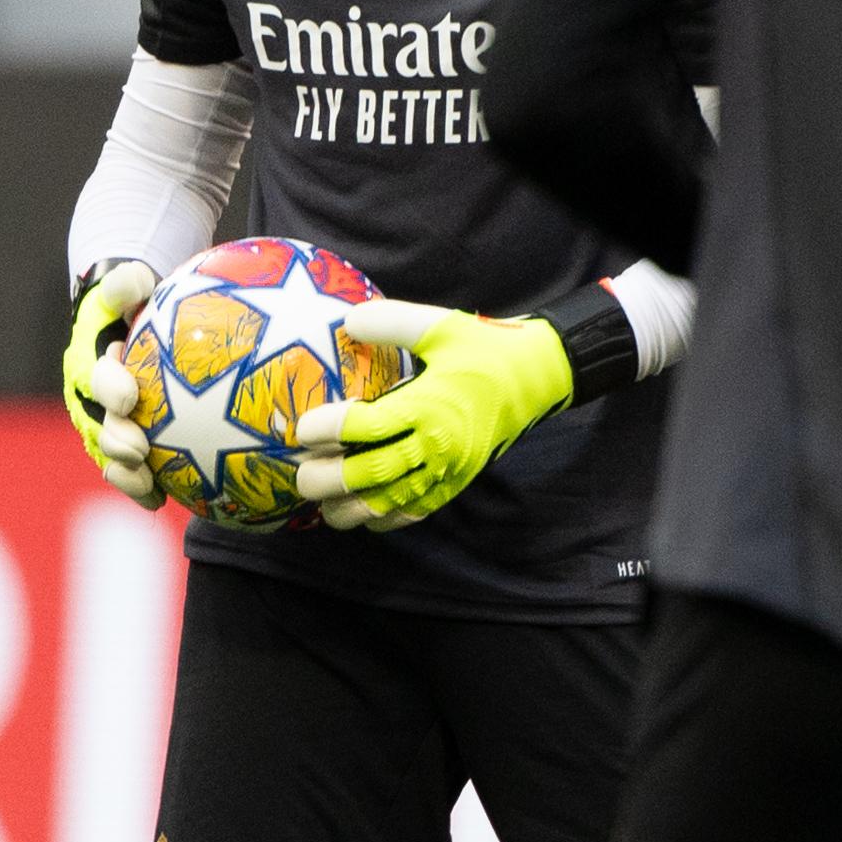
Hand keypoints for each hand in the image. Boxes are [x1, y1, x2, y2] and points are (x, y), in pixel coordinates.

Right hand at [58, 259, 162, 506]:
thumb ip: (126, 284)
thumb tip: (133, 280)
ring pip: (106, 453)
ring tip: (147, 488)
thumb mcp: (128, 285)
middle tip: (140, 451)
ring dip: (124, 473)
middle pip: (96, 422)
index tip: (130, 396)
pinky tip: (163, 503)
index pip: (95, 374)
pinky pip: (126, 470)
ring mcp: (98, 424)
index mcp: (87, 360)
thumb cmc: (132, 303)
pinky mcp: (115, 443)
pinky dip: (141, 487)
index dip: (109, 387)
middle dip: (114, 439)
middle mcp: (86, 397)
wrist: (120, 325)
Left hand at [296, 299, 571, 532]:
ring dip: (351, 509)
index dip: (329, 430)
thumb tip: (347, 321)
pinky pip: (416, 513)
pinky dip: (385, 520)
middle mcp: (436, 444)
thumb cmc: (487, 348)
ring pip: (390, 504)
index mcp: (429, 405)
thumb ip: (393, 322)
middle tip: (300, 474)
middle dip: (329, 480)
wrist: (541, 377)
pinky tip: (362, 515)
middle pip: (371, 475)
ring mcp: (448, 470)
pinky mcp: (457, 483)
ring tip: (323, 504)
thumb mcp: (442, 325)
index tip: (302, 427)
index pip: (367, 427)